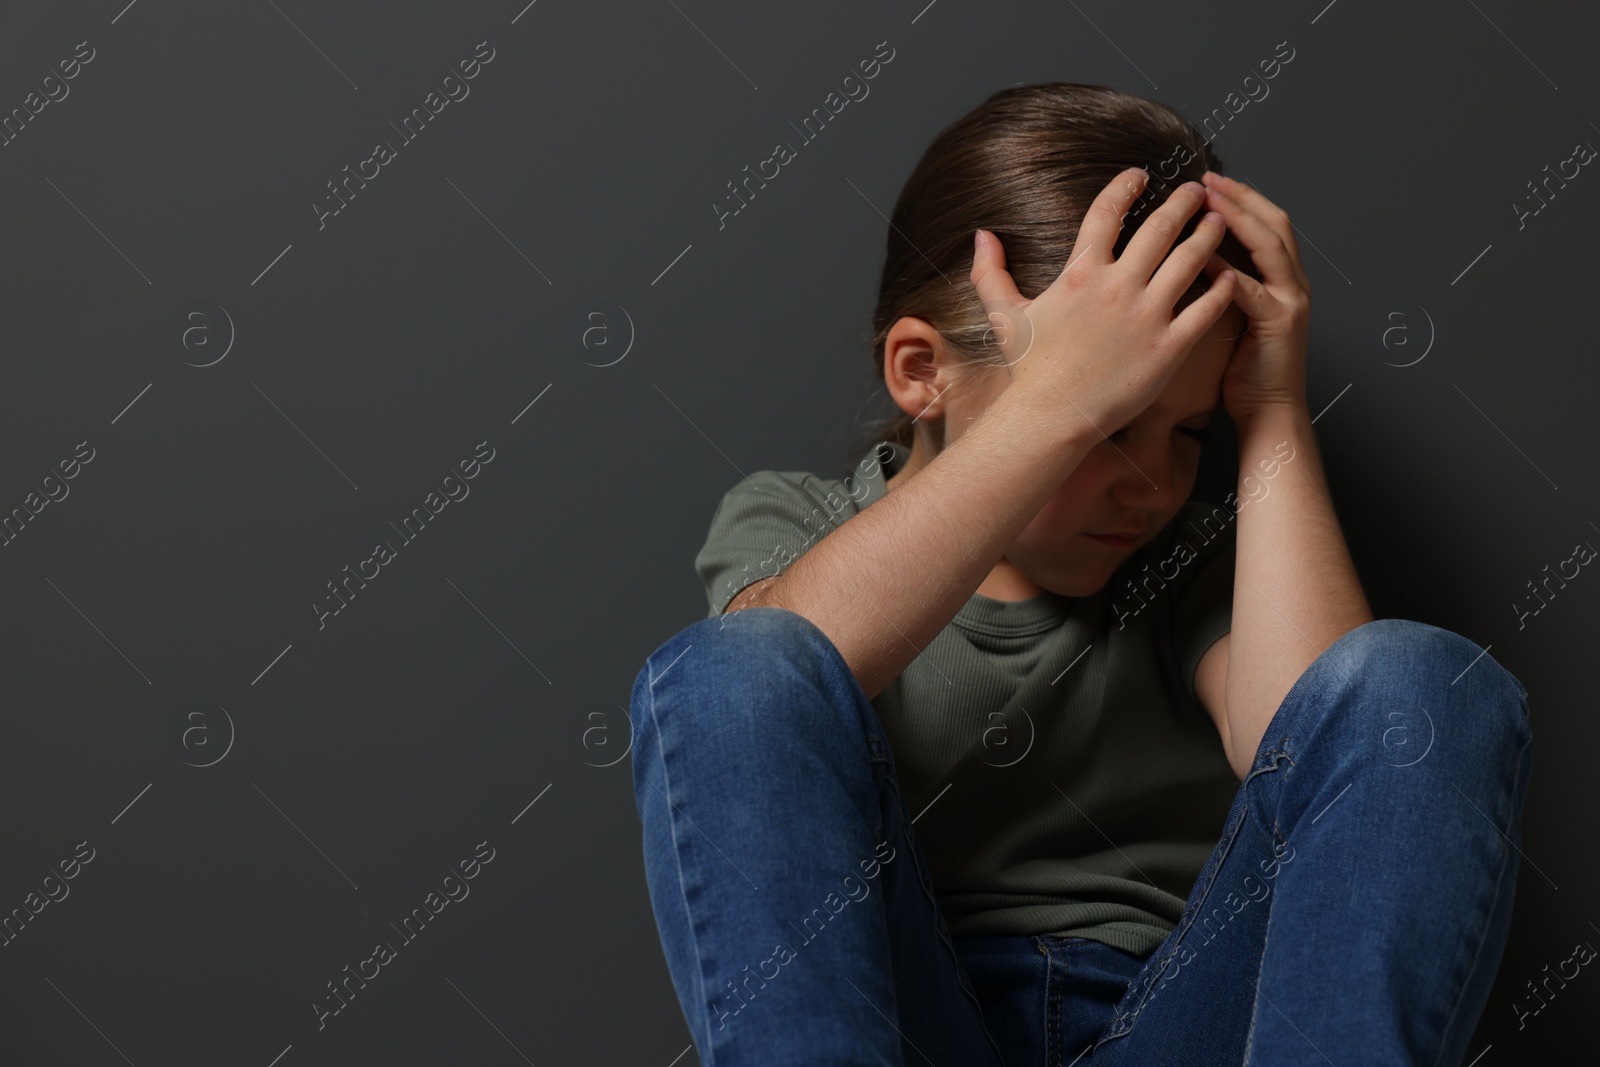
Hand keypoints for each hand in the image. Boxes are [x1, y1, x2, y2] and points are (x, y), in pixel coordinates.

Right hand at [969, 169, 1239, 438]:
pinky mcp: (1169, 346)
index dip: (1124, 187)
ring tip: (1217, 220)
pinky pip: (1206, 309)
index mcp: (1081, 272)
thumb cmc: (1029, 369)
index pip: (1106, 212)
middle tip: (1194, 189)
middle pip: (1160, 228)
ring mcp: (1147, 315)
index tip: (1140, 176)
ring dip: (1207, 234)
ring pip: (1190, 260)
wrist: (1052, 417)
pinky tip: (1231, 276)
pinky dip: (1222, 289)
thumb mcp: (1004, 315)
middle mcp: (1118, 286)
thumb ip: (990, 272)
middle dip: (1181, 202)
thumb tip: (981, 235)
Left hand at [1198, 172, 1311, 422]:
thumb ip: (1221, 288)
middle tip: (1207, 180)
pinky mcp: (1281, 324)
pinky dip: (1228, 270)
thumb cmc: (1241, 372)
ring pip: (1270, 246)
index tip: (1208, 183)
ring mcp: (1292, 302)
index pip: (1266, 225)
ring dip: (1239, 220)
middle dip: (1241, 198)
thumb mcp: (1232, 319)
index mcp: (1282, 281)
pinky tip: (1203, 257)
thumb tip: (1187, 261)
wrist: (1268, 413)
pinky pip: (1253, 289)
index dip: (1240, 200)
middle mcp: (1293, 285)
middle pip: (1274, 224)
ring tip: (1208, 202)